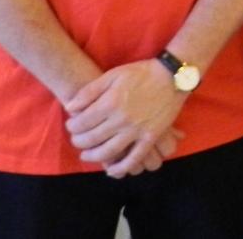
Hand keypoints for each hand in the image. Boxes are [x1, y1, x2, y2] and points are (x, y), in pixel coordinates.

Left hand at [64, 60, 188, 177]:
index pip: (82, 123)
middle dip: (79, 142)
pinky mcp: (150, 138)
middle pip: (91, 139)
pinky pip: (134, 158)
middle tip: (77, 140)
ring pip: (108, 152)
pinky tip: (111, 170)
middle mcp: (121, 120)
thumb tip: (70, 108)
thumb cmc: (141, 73)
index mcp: (110, 103)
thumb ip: (89, 91)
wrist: (172, 76)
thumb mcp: (112, 75)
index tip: (72, 126)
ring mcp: (136, 131)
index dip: (72, 127)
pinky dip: (121, 168)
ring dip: (93, 156)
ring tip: (87, 154)